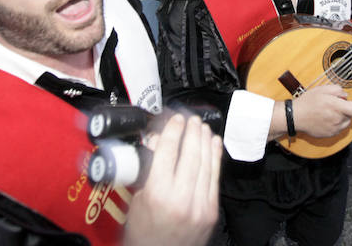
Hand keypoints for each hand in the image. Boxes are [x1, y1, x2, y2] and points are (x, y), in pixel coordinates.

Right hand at [123, 115, 220, 245]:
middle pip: (190, 153)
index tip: (174, 119)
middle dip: (192, 131)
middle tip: (191, 118)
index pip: (168, 151)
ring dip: (205, 140)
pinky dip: (216, 157)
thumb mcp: (136, 200)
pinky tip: (214, 144)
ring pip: (205, 163)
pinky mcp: (211, 210)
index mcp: (157, 194)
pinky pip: (215, 177)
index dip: (173, 130)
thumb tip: (156, 142)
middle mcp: (180, 198)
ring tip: (202, 126)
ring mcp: (199, 205)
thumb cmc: (143, 234)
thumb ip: (147, 171)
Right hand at [292, 84, 351, 137]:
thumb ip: (337, 90)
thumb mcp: (322, 89)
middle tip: (336, 104)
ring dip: (341, 116)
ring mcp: (334, 129)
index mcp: (337, 107)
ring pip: (345, 122)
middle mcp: (337, 120)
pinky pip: (338, 128)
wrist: (295, 116)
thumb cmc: (307, 102)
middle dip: (346, 108)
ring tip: (329, 111)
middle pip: (351, 115)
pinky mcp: (329, 134)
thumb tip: (345, 95)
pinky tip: (326, 118)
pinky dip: (335, 123)